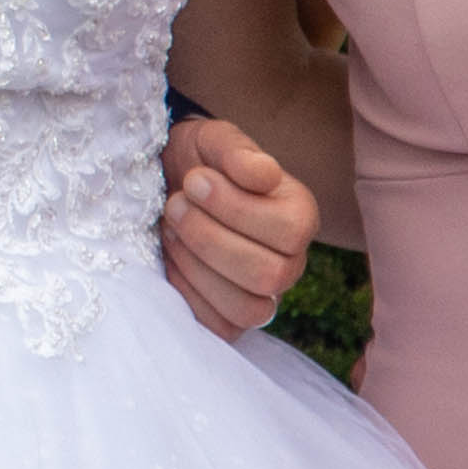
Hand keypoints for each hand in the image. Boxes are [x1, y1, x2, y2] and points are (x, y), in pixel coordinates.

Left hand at [155, 113, 315, 341]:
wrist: (168, 185)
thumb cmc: (199, 161)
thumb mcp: (214, 140)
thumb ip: (237, 152)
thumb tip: (263, 174)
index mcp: (299, 215)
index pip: (290, 231)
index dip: (236, 208)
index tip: (194, 180)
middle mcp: (290, 261)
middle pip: (269, 275)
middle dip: (210, 239)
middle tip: (175, 204)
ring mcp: (263, 295)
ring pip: (248, 310)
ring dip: (198, 268)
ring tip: (171, 229)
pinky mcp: (229, 318)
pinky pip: (219, 327)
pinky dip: (187, 293)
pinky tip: (169, 257)